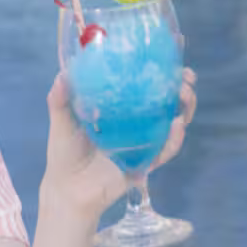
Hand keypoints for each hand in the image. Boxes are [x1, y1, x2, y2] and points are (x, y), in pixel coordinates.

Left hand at [43, 67, 196, 220]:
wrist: (68, 190)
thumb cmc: (64, 154)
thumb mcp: (62, 123)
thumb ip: (60, 100)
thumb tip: (62, 74)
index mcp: (121, 109)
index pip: (146, 86)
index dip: (162, 72)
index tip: (172, 57)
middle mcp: (137, 124)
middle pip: (168, 103)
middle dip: (182, 88)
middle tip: (187, 78)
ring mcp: (144, 143)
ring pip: (174, 124)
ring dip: (185, 109)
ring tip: (184, 96)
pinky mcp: (146, 163)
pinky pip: (166, 151)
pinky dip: (175, 139)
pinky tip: (177, 125)